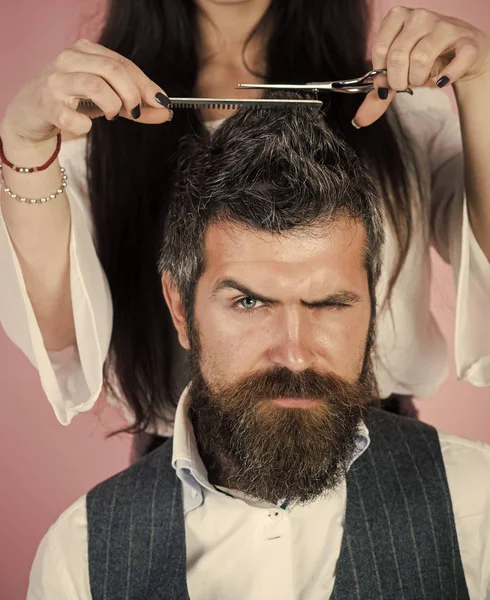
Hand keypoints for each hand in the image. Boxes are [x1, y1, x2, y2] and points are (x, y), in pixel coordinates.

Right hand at [0, 39, 171, 149]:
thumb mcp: (107, 101)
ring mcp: (56, 81)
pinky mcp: (46, 105)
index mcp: (86, 51)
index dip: (146, 85)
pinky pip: (72, 115)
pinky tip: (86, 125)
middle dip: (132, 94)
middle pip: (112, 70)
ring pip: (95, 85)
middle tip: (136, 112)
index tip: (162, 103)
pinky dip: (85, 124)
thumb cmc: (72, 103)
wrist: (31, 115)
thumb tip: (165, 112)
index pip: (124, 64)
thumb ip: (136, 106)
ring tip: (111, 116)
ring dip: (113, 106)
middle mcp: (69, 60)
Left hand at [354, 6, 489, 126]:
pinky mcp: (467, 41)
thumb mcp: (398, 71)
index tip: (387, 83)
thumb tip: (360, 119)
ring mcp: (445, 26)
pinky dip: (446, 78)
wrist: (461, 53)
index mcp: (398, 18)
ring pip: (421, 59)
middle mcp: (420, 17)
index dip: (381, 73)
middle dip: (399, 80)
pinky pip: (454, 64)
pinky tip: (442, 80)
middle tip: (406, 83)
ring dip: (418, 79)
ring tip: (422, 79)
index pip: (380, 48)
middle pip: (398, 55)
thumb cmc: (425, 58)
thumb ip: (378, 94)